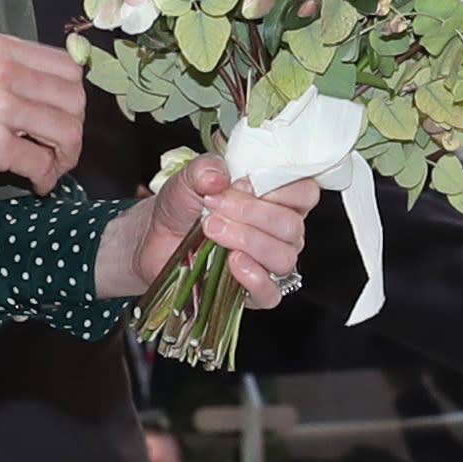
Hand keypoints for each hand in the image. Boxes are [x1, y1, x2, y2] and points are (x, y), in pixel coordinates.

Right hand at [0, 32, 89, 207]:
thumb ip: (5, 74)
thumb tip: (50, 95)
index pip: (67, 67)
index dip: (72, 98)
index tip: (61, 119)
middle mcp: (3, 69)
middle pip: (74, 99)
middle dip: (74, 129)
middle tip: (59, 150)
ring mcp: (0, 106)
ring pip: (67, 131)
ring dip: (66, 157)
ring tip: (50, 169)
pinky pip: (43, 164)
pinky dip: (47, 179)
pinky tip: (35, 185)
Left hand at [98, 158, 318, 303]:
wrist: (157, 238)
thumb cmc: (183, 207)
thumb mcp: (188, 179)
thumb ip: (203, 169)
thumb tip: (219, 175)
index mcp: (277, 198)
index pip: (305, 192)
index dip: (278, 188)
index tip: (242, 183)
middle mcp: (280, 232)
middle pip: (292, 225)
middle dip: (252, 213)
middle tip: (215, 206)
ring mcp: (270, 263)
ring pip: (284, 257)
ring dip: (248, 241)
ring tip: (212, 230)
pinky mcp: (254, 292)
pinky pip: (271, 292)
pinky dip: (254, 278)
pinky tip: (232, 262)